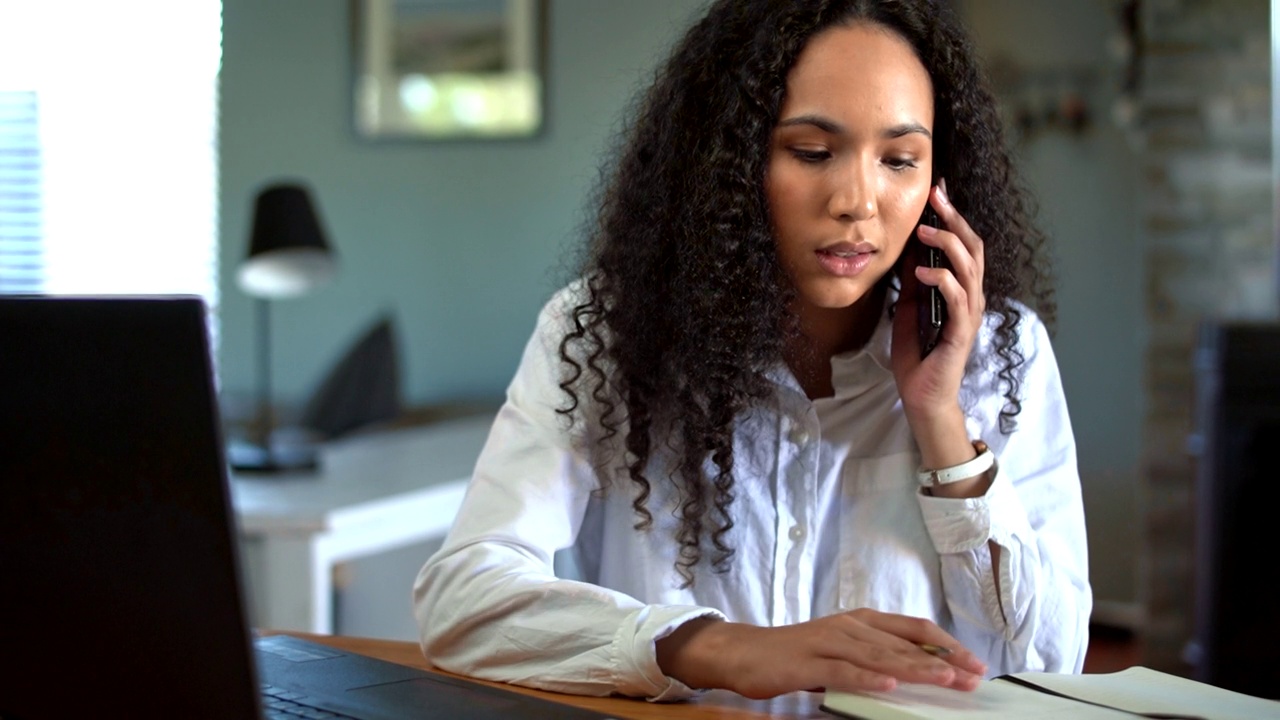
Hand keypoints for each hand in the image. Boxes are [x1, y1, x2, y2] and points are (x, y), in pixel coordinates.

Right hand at [656, 609, 986, 699]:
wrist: (744, 652)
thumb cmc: (797, 653)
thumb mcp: (843, 649)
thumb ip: (877, 656)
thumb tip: (921, 669)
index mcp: (861, 621)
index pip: (914, 628)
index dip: (946, 644)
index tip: (974, 663)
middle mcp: (849, 626)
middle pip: (903, 643)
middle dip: (941, 660)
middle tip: (972, 676)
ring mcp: (827, 642)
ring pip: (878, 655)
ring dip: (914, 668)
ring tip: (944, 678)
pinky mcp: (807, 662)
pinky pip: (841, 671)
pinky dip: (866, 678)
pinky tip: (887, 685)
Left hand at [891, 180, 989, 489]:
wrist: (922, 396)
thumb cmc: (917, 356)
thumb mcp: (908, 311)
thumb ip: (911, 284)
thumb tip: (904, 252)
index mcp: (961, 291)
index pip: (964, 246)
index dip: (953, 217)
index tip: (938, 191)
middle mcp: (971, 299)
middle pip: (973, 248)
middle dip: (955, 219)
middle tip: (936, 196)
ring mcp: (969, 315)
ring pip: (970, 268)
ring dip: (947, 244)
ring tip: (924, 229)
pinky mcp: (961, 333)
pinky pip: (958, 299)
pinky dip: (942, 280)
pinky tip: (922, 270)